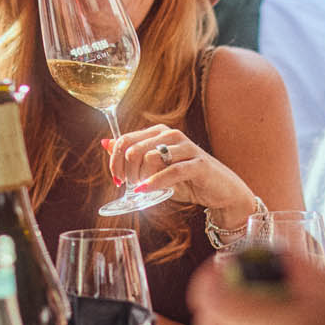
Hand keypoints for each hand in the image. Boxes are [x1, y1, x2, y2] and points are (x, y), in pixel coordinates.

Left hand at [104, 125, 254, 218]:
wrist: (219, 191)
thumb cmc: (186, 179)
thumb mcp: (154, 168)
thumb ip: (131, 155)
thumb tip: (105, 142)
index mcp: (159, 133)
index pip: (125, 140)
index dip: (114, 161)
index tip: (116, 179)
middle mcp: (171, 135)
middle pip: (134, 149)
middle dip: (126, 172)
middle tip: (130, 187)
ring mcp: (186, 147)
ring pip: (150, 158)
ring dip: (141, 178)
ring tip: (144, 189)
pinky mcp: (199, 164)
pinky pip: (172, 171)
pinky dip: (156, 182)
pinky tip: (147, 189)